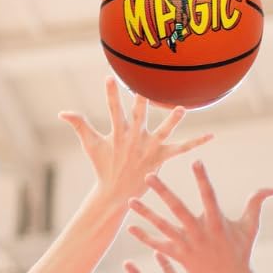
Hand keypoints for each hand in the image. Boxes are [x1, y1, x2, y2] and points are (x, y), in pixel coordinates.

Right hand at [59, 77, 212, 205]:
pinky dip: (196, 143)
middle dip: (143, 100)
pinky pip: (181, 149)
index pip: (113, 110)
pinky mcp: (161, 158)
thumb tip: (62, 112)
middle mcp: (135, 139)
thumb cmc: (102, 166)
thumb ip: (78, 124)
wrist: (115, 194)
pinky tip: (211, 135)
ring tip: (181, 108)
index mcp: (118, 134)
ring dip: (172, 120)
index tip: (110, 78)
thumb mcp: (90, 144)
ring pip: (163, 131)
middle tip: (147, 85)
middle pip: (140, 116)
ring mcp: (149, 149)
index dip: (112, 94)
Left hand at [128, 160, 272, 272]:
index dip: (202, 179)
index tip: (195, 161)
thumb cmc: (241, 251)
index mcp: (216, 222)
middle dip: (162, 192)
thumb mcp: (250, 227)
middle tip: (149, 175)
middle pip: (178, 208)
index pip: (209, 195)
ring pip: (163, 226)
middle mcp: (200, 232)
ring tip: (130, 200)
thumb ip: (256, 204)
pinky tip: (130, 228)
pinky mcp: (179, 256)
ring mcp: (188, 245)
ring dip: (146, 213)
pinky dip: (145, 237)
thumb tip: (271, 188)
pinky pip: (159, 245)